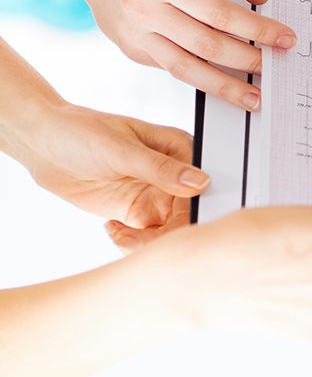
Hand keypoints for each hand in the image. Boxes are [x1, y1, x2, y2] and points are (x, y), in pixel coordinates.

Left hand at [6, 102, 204, 247]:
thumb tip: (199, 182)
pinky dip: (134, 243)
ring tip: (122, 238)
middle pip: (190, 215)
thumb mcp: (121, 150)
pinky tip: (112, 230)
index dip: (195, 212)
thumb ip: (161, 169)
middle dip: (170, 234)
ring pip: (171, 231)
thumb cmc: (82, 133)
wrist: (43, 144)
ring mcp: (156, 195)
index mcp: (180, 151)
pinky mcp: (137, 212)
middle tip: (139, 240)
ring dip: (151, 243)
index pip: (202, 189)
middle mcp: (173, 175)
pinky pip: (149, 237)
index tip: (172, 228)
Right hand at [79, 0, 295, 111]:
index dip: (257, 30)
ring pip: (186, 69)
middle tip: (275, 65)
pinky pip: (174, 70)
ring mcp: (136, 33)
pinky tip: (226, 85)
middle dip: (247, 59)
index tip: (285, 38)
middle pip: (206, 44)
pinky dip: (203, 81)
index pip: (220, 13)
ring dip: (224, 86)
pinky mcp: (134, 50)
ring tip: (254, 97)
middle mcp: (145, 7)